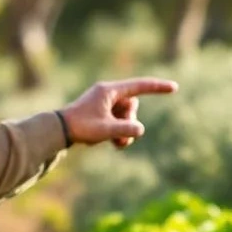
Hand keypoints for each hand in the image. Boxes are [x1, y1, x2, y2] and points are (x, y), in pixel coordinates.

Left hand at [60, 77, 178, 148]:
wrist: (58, 130)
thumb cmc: (80, 127)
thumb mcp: (105, 130)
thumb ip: (125, 130)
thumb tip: (140, 129)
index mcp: (109, 91)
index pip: (139, 86)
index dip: (157, 87)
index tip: (173, 87)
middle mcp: (108, 94)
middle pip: (132, 106)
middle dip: (131, 123)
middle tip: (122, 138)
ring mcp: (105, 103)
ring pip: (126, 115)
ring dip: (125, 130)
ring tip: (116, 144)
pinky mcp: (102, 112)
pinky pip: (118, 120)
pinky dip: (119, 131)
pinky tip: (113, 143)